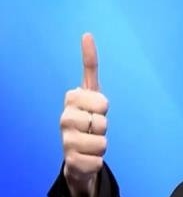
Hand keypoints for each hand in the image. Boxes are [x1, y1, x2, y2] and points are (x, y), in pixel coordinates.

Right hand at [60, 33, 108, 196]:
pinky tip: (87, 159)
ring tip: (90, 144)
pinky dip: (98, 162)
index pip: (101, 101)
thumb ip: (90, 69)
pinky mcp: (71, 162)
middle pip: (104, 122)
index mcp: (71, 101)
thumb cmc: (87, 122)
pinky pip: (99, 161)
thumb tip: (87, 34)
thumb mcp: (90, 96)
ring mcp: (66, 140)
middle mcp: (65, 118)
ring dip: (102, 146)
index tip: (96, 109)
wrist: (78, 156)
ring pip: (103, 143)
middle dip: (104, 128)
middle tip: (93, 130)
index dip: (103, 107)